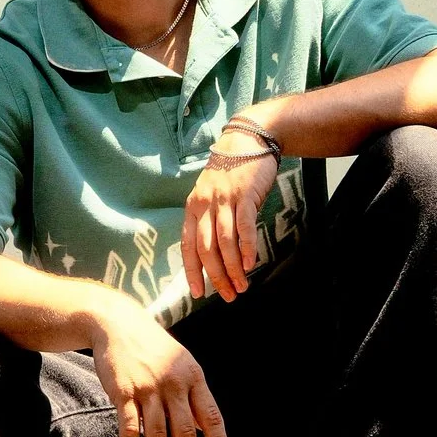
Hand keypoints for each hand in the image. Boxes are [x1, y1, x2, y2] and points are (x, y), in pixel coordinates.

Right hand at [87, 300, 231, 436]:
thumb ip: (193, 398)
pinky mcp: (123, 391)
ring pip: (157, 432)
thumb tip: (206, 431)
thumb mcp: (181, 365)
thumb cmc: (154, 350)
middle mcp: (174, 383)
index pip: (211, 416)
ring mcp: (148, 387)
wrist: (118, 324)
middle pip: (185, 431)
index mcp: (194, 378)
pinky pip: (130, 426)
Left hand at [182, 131, 278, 300]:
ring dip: (232, 268)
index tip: (198, 292)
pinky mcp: (244, 196)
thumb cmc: (232, 171)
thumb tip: (216, 252)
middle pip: (205, 248)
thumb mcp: (212, 194)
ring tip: (241, 286)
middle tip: (226, 296)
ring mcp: (224, 200)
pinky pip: (243, 227)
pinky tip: (249, 264)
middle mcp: (204, 204)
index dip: (192, 271)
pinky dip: (246, 248)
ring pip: (224, 242)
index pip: (187, 245)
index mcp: (193, 207)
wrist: (249, 140)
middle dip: (215, 276)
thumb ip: (211, 219)